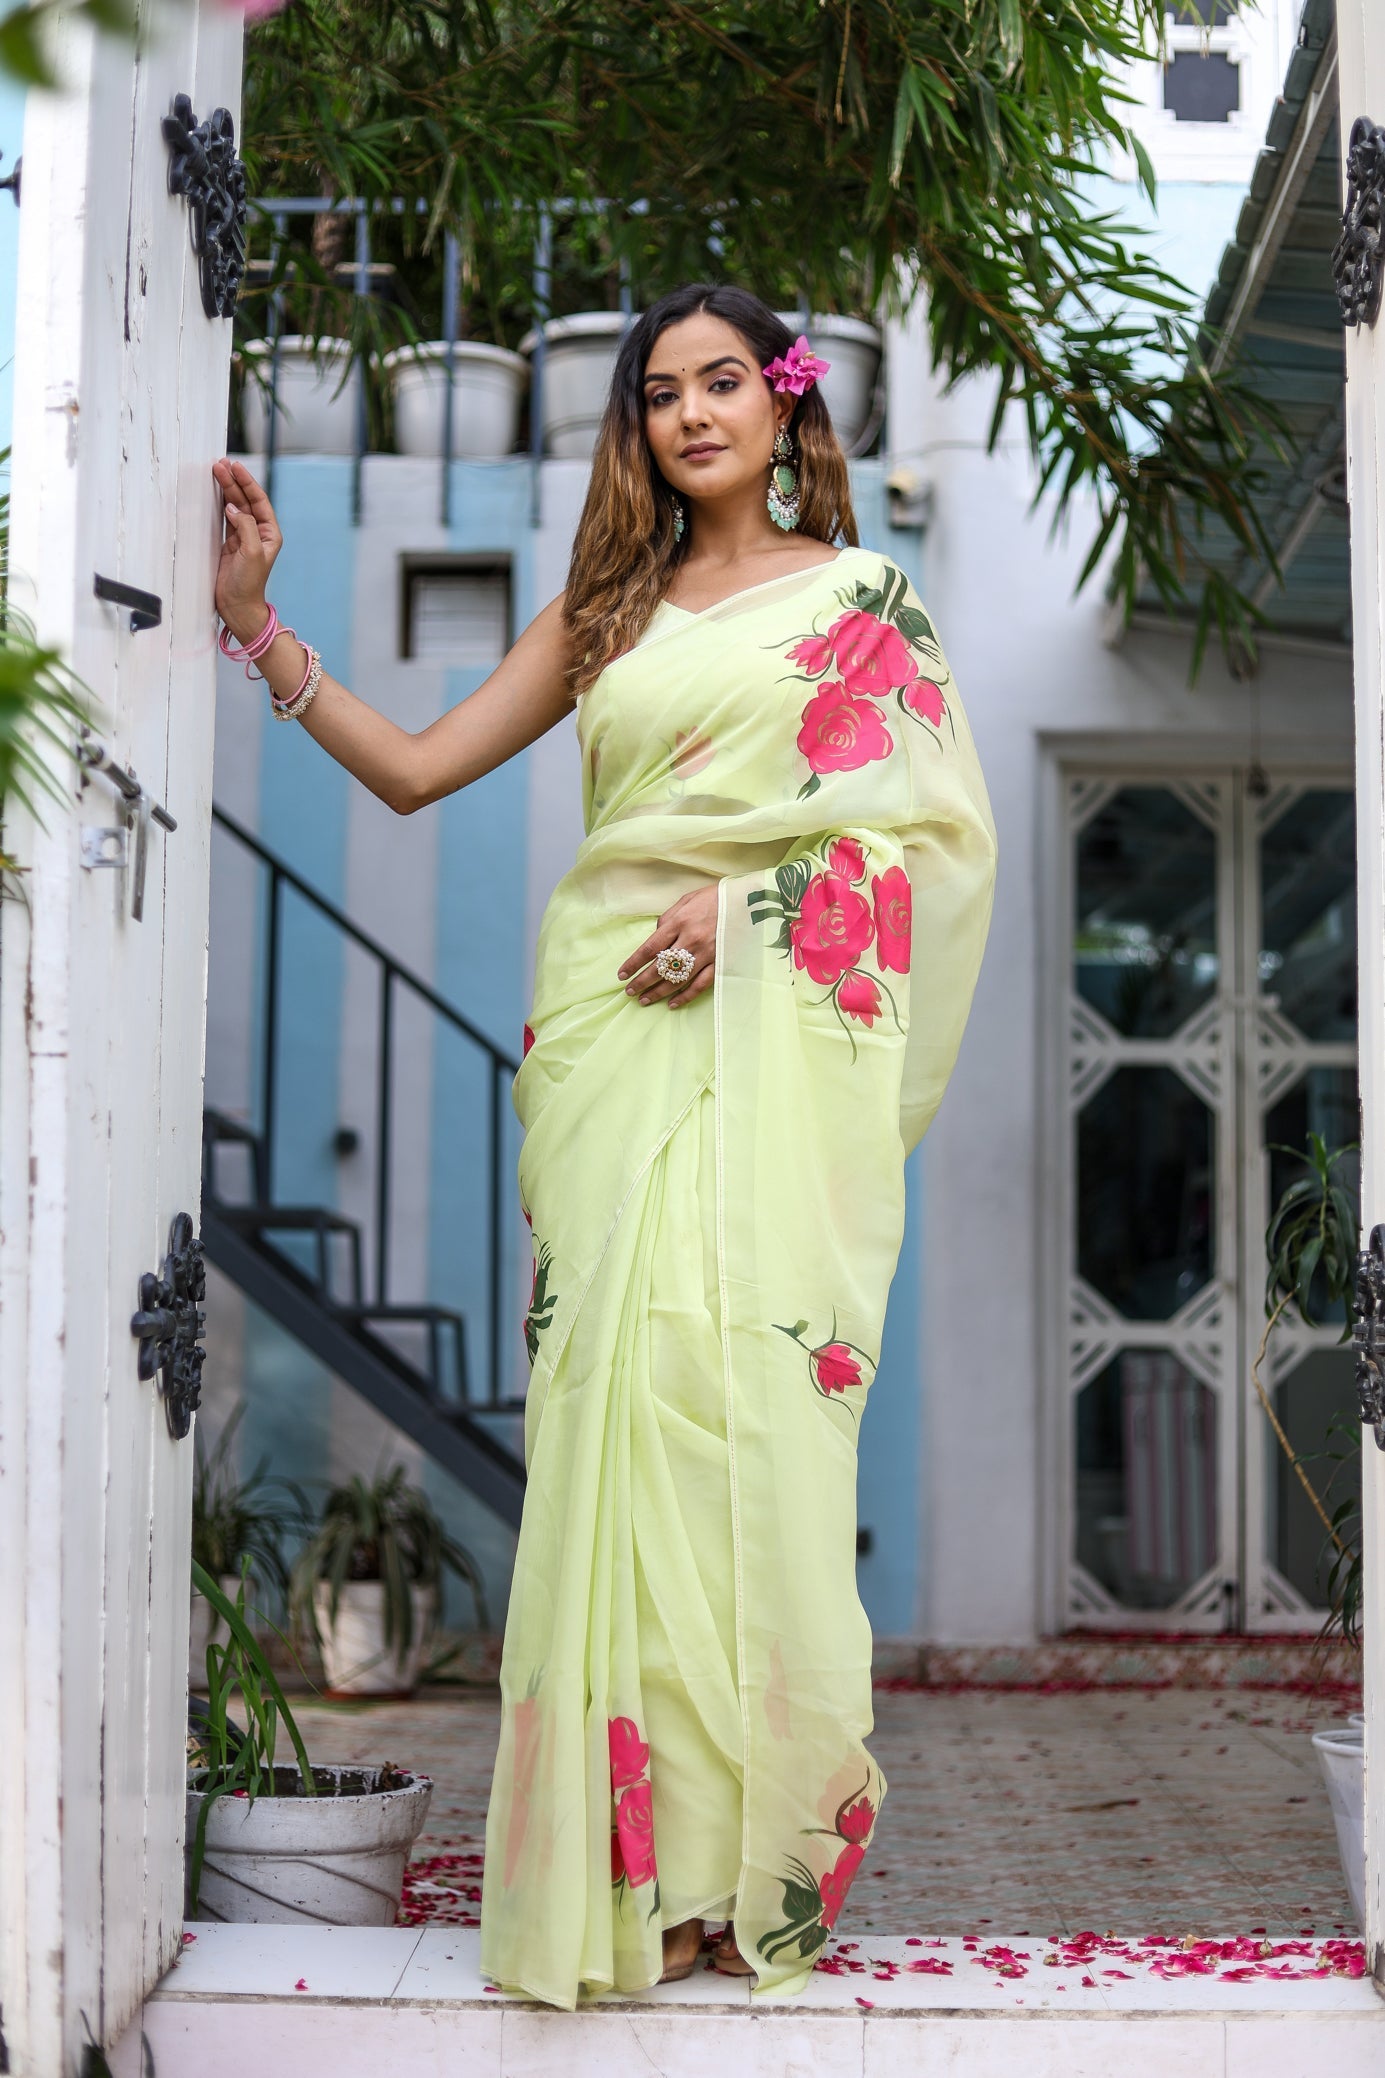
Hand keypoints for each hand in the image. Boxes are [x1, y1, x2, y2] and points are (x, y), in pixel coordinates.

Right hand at [212, 457, 282, 640]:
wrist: (237, 606)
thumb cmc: (249, 583)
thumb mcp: (252, 552)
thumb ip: (245, 526)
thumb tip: (233, 507)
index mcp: (269, 533)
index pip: (259, 500)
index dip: (247, 482)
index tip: (235, 467)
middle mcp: (258, 532)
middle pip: (245, 500)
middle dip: (233, 482)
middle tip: (219, 465)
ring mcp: (242, 537)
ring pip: (234, 506)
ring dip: (225, 489)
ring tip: (215, 471)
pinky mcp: (229, 543)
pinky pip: (224, 518)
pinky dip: (218, 504)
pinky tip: (212, 492)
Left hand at [619, 884, 717, 1008]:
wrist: (750, 900)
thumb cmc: (715, 898)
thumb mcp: (686, 901)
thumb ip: (668, 919)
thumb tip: (655, 937)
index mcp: (679, 922)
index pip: (650, 948)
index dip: (634, 963)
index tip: (622, 974)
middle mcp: (691, 940)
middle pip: (660, 967)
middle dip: (642, 982)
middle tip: (630, 992)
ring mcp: (707, 954)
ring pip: (678, 980)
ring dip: (658, 992)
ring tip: (645, 1000)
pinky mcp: (721, 963)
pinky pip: (701, 985)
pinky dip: (685, 996)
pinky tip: (673, 1004)